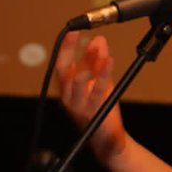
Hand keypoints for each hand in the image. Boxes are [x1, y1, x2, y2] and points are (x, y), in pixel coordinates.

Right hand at [55, 31, 126, 160]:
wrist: (109, 141)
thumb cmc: (102, 110)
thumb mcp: (99, 82)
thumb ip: (97, 62)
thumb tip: (98, 40)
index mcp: (67, 91)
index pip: (61, 66)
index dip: (66, 48)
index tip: (73, 30)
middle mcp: (68, 98)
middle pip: (66, 71)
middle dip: (74, 51)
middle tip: (84, 35)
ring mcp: (79, 107)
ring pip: (78, 81)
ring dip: (89, 61)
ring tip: (98, 47)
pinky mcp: (92, 112)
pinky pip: (97, 90)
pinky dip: (103, 74)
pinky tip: (109, 61)